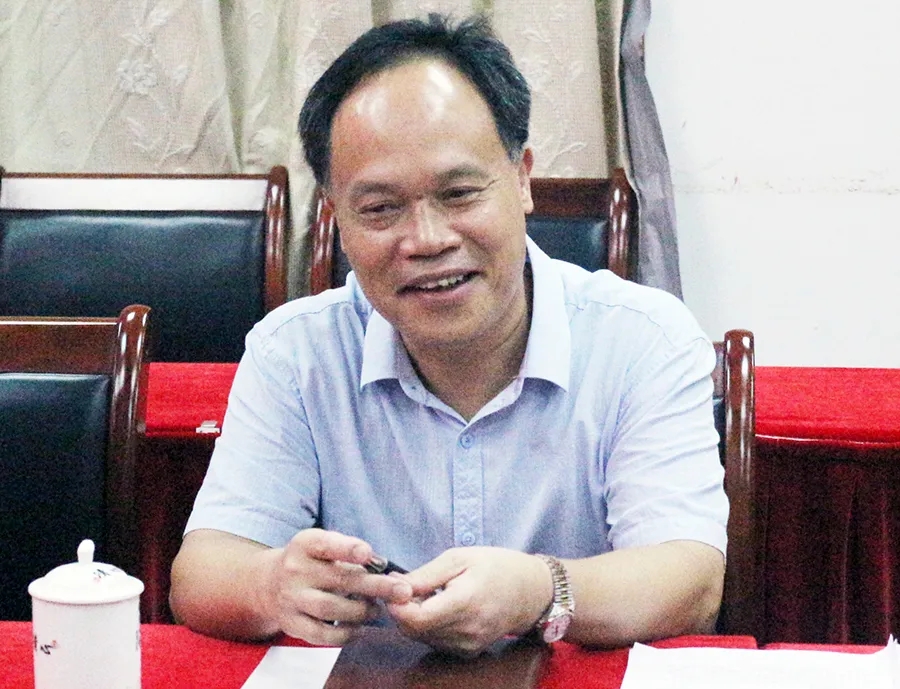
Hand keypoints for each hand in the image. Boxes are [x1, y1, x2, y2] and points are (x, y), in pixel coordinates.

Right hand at [256, 528, 412, 644]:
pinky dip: (344, 634)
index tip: (368, 554)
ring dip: (361, 611)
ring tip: (377, 610)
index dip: (347, 548)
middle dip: (375, 586)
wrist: (270, 583)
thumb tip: (381, 564)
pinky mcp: (292, 623)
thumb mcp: (324, 545)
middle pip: (338, 579)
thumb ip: (350, 551)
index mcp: (305, 544)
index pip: (326, 544)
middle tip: (403, 592)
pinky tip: (359, 629)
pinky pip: (320, 634)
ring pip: (330, 608)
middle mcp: (295, 570)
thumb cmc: (311, 561)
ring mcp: (291, 598)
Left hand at [386, 547, 552, 654]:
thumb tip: (395, 587)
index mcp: (464, 603)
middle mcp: (466, 632)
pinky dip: (428, 625)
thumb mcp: (460, 558)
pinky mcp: (468, 652)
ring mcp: (468, 646)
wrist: (532, 592)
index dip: (396, 605)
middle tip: (405, 583)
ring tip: (425, 591)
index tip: (393, 586)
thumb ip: (426, 575)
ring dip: (413, 616)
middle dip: (401, 608)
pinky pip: (435, 641)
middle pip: (413, 630)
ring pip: (421, 637)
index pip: (415, 619)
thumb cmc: (497, 567)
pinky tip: (438, 605)